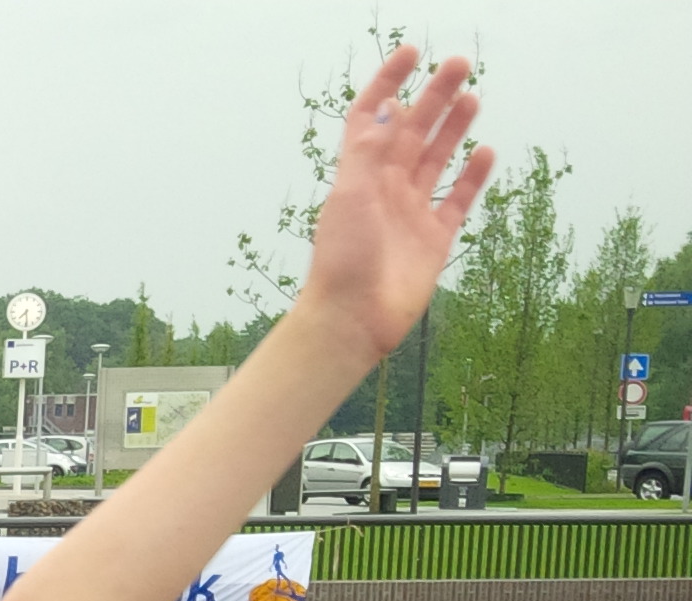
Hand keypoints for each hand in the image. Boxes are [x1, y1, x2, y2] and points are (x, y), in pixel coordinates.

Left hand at [297, 45, 497, 365]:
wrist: (354, 318)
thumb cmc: (342, 262)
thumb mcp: (349, 199)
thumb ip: (367, 154)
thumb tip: (385, 110)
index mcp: (359, 176)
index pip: (372, 119)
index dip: (388, 84)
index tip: (409, 54)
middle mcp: (384, 189)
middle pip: (411, 131)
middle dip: (432, 97)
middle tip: (458, 65)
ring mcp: (410, 212)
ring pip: (435, 159)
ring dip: (451, 128)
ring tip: (470, 95)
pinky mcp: (434, 238)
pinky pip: (456, 200)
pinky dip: (471, 176)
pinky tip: (484, 152)